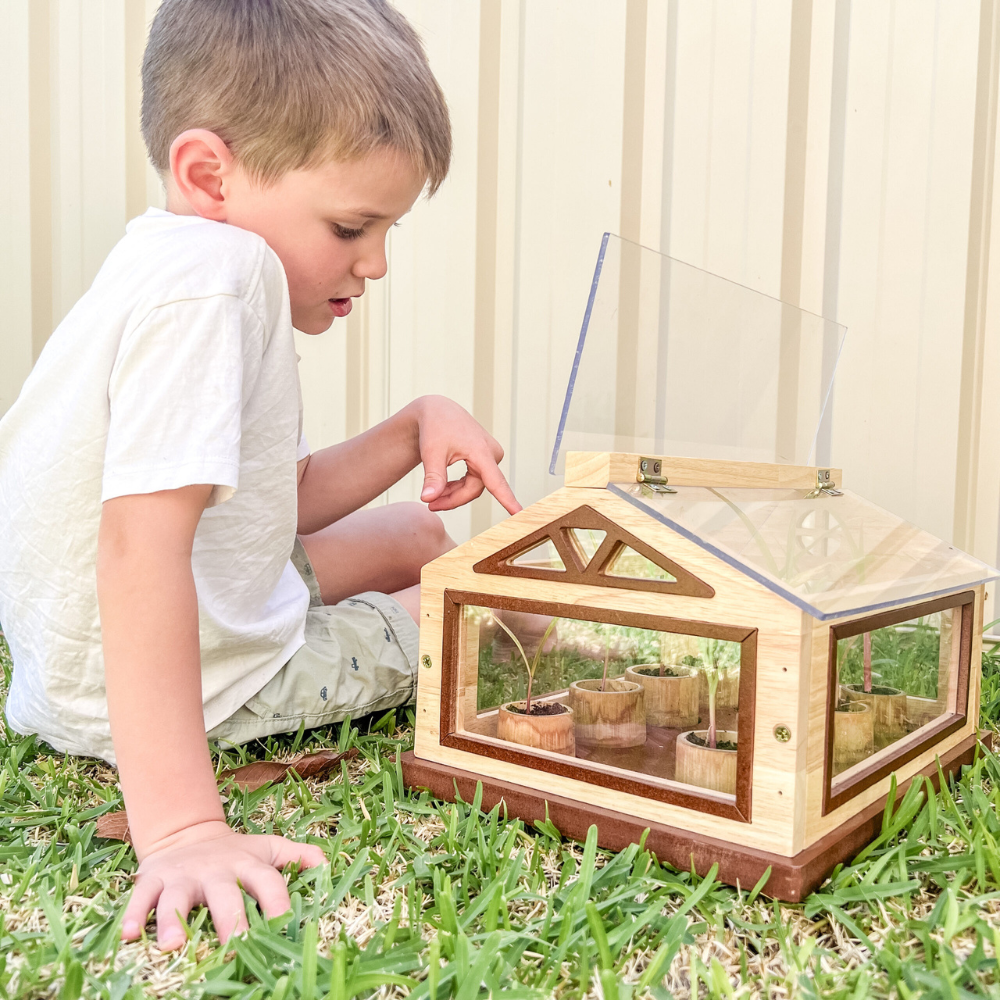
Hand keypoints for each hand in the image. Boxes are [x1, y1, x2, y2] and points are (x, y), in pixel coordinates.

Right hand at [121, 820, 325, 949]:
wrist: (188, 835)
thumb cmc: (236, 854)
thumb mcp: (269, 850)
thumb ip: (299, 856)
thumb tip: (328, 865)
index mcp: (248, 864)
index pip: (269, 882)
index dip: (278, 902)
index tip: (284, 928)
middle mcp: (216, 870)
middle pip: (225, 895)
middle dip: (230, 921)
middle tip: (235, 948)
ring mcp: (183, 875)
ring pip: (177, 897)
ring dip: (173, 920)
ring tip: (171, 946)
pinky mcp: (153, 880)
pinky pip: (140, 898)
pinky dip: (132, 915)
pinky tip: (128, 936)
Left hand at [411, 395, 520, 514]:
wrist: (438, 411)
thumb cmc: (436, 427)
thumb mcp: (432, 453)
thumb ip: (433, 478)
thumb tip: (428, 499)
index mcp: (481, 451)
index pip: (496, 481)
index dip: (507, 500)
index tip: (518, 514)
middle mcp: (492, 453)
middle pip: (475, 489)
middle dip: (453, 499)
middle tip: (430, 505)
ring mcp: (491, 456)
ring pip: (474, 486)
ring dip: (454, 494)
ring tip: (433, 498)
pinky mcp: (486, 459)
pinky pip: (474, 481)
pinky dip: (458, 487)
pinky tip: (443, 489)